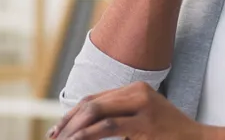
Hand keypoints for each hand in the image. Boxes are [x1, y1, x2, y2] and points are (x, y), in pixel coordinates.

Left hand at [49, 81, 214, 139]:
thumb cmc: (171, 134)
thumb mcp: (143, 120)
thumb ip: (121, 117)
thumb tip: (86, 126)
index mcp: (135, 89)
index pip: (94, 99)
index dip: (72, 114)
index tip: (58, 130)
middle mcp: (138, 92)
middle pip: (92, 103)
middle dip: (68, 122)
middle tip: (54, 138)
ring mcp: (143, 106)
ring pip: (96, 112)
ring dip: (74, 130)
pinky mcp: (145, 124)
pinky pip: (108, 127)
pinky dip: (88, 135)